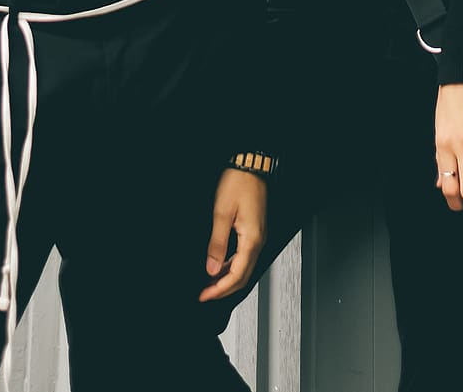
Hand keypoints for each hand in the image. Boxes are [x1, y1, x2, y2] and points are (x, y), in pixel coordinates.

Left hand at [199, 168, 266, 301]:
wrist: (250, 166)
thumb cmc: (239, 183)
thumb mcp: (222, 213)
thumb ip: (217, 244)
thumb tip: (212, 269)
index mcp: (252, 239)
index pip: (237, 275)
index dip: (220, 289)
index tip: (204, 295)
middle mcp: (258, 241)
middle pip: (243, 277)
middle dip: (223, 289)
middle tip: (205, 295)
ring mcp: (258, 237)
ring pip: (244, 268)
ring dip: (227, 279)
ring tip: (209, 284)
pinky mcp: (254, 232)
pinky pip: (244, 257)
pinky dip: (232, 267)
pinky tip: (220, 267)